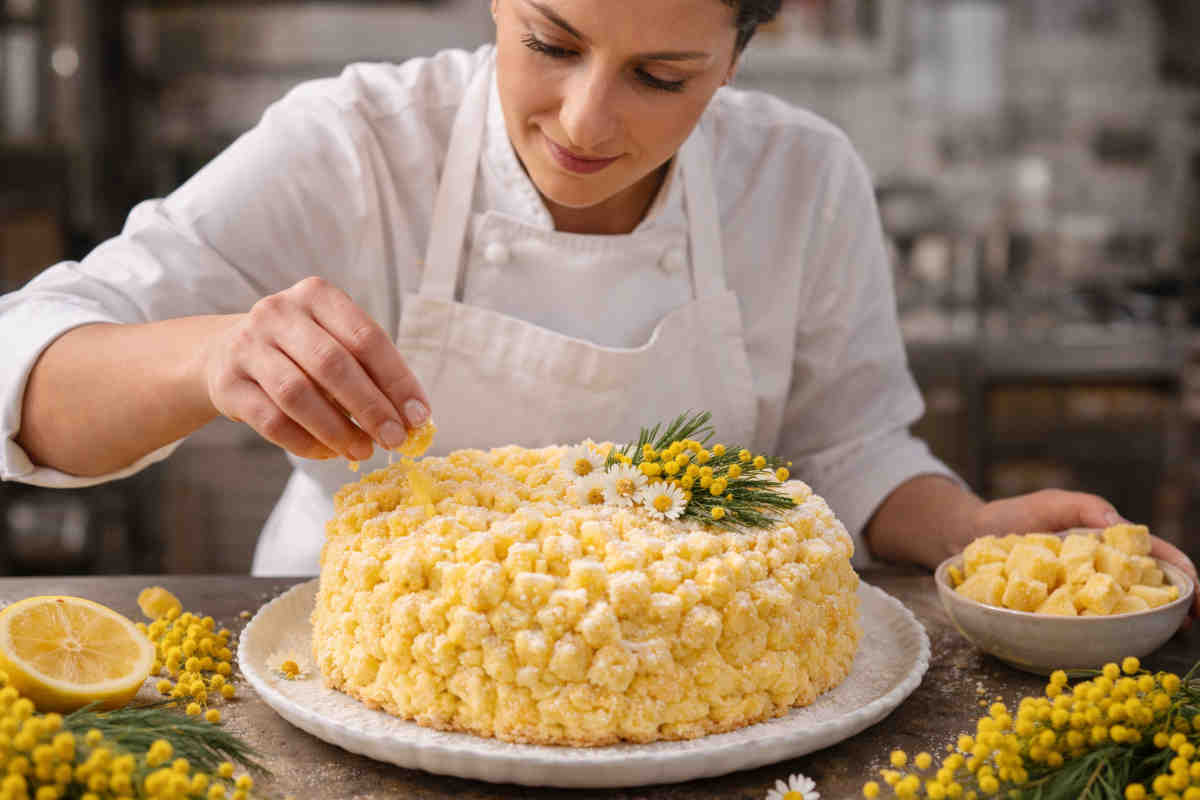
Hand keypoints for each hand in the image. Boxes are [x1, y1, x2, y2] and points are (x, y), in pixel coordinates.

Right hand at [202, 276, 429, 460]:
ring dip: (339, 430)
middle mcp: (279, 313)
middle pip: (333, 364)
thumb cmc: (299, 351)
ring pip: (299, 395)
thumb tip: (413, 418)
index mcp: (317, 295)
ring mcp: (248, 346)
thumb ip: (370, 371)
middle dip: (371, 407)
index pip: (366, 337)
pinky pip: (272, 421)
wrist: (224, 352)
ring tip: (364, 451)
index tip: (419, 416)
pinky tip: (330, 452)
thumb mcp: (333, 342)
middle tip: (396, 439)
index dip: (397, 380)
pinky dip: (306, 443)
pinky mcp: (228, 383)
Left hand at [967, 488, 1199, 624]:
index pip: (1158, 559)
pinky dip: (1103, 635)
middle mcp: (1101, 574)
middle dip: (1174, 607)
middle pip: (1149, 592)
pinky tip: (1111, 641)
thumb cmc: (1015, 515)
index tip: (1197, 595)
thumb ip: (1085, 507)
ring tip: (1160, 634)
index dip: (1185, 577)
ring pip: (1122, 614)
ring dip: (1144, 625)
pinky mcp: (1056, 612)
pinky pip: (1085, 626)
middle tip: (1187, 622)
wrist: (970, 534)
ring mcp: (1080, 596)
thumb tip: (1117, 523)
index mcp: (1110, 546)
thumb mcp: (1053, 502)